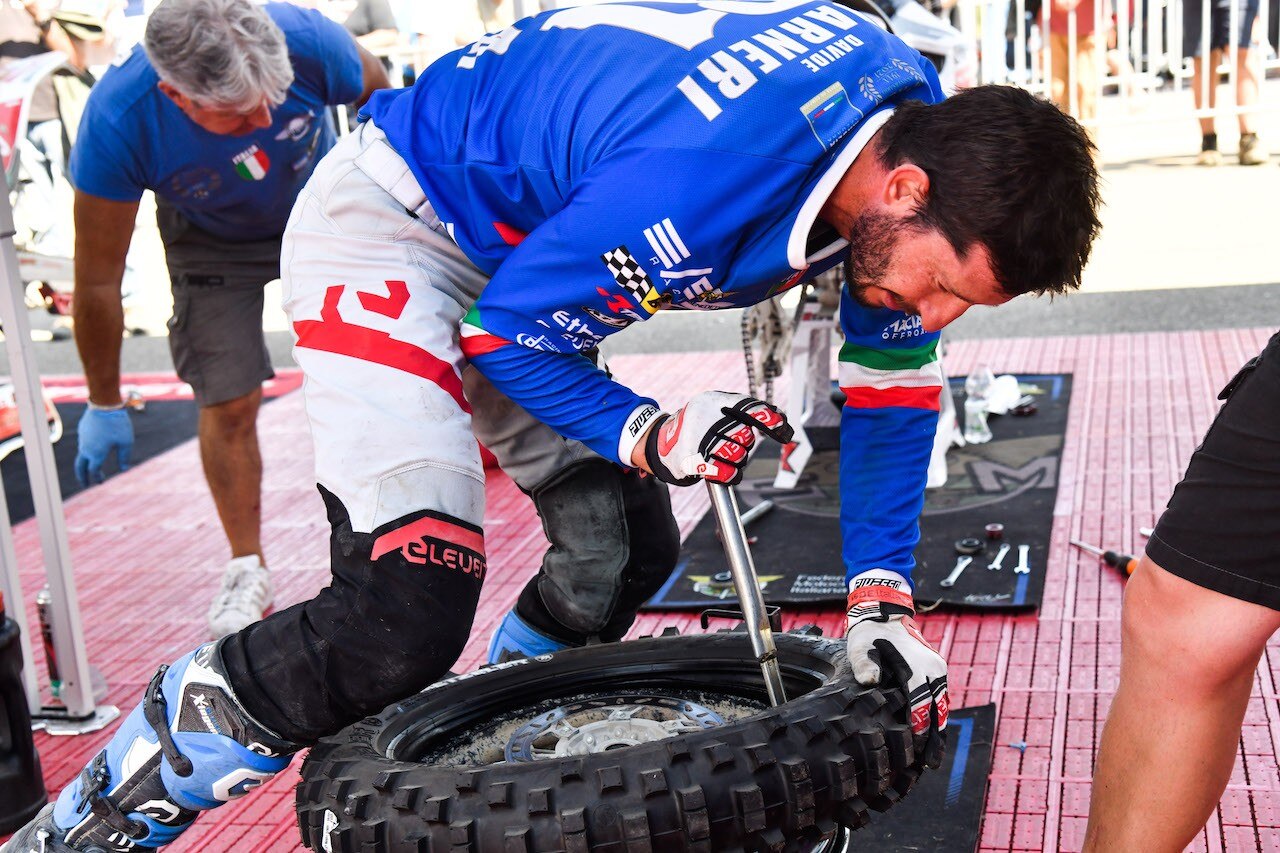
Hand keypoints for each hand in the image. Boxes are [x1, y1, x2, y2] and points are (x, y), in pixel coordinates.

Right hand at [75, 407, 132, 485]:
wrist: (104, 404)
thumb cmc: (118, 424)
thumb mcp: (126, 442)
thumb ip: (124, 457)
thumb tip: (124, 470)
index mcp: (96, 453)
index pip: (94, 471)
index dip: (97, 478)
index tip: (100, 483)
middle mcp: (86, 448)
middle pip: (80, 466)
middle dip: (82, 477)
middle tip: (85, 484)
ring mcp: (82, 439)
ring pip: (81, 454)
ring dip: (85, 463)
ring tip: (91, 468)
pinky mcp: (82, 430)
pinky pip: (83, 443)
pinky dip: (87, 450)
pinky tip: (95, 448)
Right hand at [642, 391, 791, 485]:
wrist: (658, 443)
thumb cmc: (696, 427)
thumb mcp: (715, 409)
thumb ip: (745, 410)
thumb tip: (779, 419)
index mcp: (714, 401)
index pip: (750, 407)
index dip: (770, 420)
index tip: (784, 430)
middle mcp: (706, 417)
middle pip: (746, 436)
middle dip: (744, 444)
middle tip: (728, 443)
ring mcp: (698, 439)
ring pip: (738, 455)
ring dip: (736, 460)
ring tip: (721, 455)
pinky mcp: (693, 461)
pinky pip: (726, 472)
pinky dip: (731, 475)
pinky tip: (727, 472)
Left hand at [845, 569, 948, 767]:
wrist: (885, 614)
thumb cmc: (869, 635)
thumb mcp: (860, 647)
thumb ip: (864, 665)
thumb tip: (870, 681)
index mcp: (916, 667)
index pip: (921, 703)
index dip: (920, 727)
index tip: (917, 749)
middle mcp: (932, 670)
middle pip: (938, 710)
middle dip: (935, 738)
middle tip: (930, 764)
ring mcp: (937, 670)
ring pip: (943, 706)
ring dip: (939, 730)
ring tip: (932, 757)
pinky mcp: (935, 671)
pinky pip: (940, 698)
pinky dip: (937, 717)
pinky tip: (932, 734)